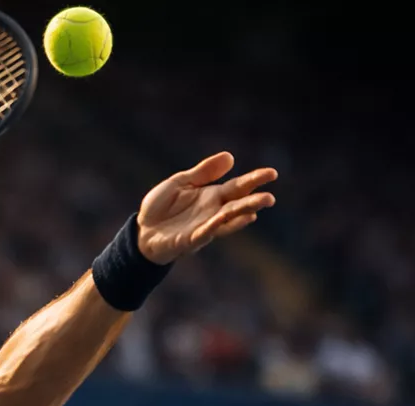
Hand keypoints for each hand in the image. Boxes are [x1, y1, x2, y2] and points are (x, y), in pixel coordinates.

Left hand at [137, 152, 276, 263]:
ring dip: (241, 215)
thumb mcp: (180, 182)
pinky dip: (217, 226)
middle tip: (270, 197)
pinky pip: (206, 232)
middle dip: (254, 201)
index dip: (254, 180)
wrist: (141, 230)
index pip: (237, 187)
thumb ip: (204, 172)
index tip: (272, 173)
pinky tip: (226, 219)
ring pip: (226, 220)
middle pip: (237, 204)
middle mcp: (212, 212)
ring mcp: (203, 226)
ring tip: (257, 210)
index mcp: (211, 196)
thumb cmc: (161, 207)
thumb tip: (230, 157)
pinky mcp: (190, 239)